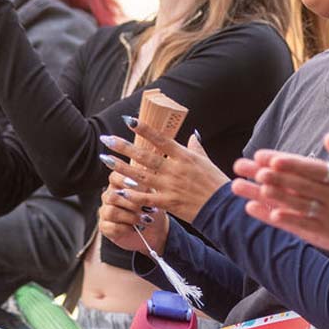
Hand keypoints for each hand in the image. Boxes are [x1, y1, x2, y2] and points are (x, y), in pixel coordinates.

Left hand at [99, 121, 229, 222]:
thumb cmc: (215, 182)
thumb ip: (196, 147)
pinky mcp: (168, 202)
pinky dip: (132, 194)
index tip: (129, 121)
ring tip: (106, 160)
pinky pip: (146, 198)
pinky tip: (118, 189)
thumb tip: (192, 134)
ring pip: (140, 175)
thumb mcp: (206, 161)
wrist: (222, 208)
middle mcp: (174, 169)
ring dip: (121, 168)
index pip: (161, 139)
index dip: (144, 129)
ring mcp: (170, 186)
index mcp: (184, 156)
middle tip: (107, 139)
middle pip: (145, 156)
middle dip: (124, 147)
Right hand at [99, 176, 170, 254]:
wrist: (155, 230)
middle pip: (112, 196)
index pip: (114, 177)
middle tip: (147, 209)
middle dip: (131, 203)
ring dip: (130, 217)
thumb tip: (147, 164)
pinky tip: (135, 228)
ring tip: (144, 220)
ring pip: (111, 211)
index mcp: (119, 184)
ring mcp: (105, 211)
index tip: (136, 185)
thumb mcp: (154, 193)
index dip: (123, 180)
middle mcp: (109, 196)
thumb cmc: (153, 208)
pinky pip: (111, 227)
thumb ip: (147, 181)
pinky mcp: (104, 227)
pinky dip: (125, 228)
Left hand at [231, 120, 328, 256]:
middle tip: (251, 169)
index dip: (289, 163)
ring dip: (275, 196)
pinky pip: (305, 225)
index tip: (269, 157)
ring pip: (297, 204)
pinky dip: (289, 220)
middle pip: (298, 185)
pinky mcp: (328, 231)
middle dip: (274, 176)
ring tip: (254, 188)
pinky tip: (271, 214)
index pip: (310, 168)